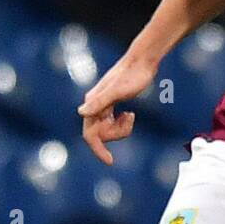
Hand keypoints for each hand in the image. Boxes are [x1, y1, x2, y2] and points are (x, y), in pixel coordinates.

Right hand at [77, 50, 153, 164]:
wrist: (143, 61)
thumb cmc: (132, 75)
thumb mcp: (117, 90)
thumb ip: (99, 102)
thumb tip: (81, 114)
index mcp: (93, 103)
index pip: (90, 134)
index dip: (98, 149)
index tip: (110, 161)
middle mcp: (95, 105)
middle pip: (100, 133)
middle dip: (116, 134)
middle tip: (130, 119)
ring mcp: (103, 105)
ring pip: (107, 129)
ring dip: (121, 128)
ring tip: (131, 115)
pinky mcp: (112, 104)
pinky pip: (113, 123)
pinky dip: (123, 123)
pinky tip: (130, 114)